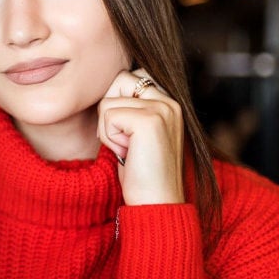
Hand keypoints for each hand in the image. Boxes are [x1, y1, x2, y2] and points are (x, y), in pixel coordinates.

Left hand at [97, 68, 185, 204]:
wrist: (157, 203)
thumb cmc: (143, 172)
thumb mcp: (138, 134)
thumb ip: (132, 107)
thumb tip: (107, 88)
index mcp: (170, 102)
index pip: (130, 76)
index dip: (117, 102)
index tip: (129, 134)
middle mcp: (170, 100)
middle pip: (118, 81)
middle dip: (110, 113)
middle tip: (127, 142)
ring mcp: (162, 108)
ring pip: (108, 101)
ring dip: (108, 130)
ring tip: (129, 149)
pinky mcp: (149, 120)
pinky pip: (107, 116)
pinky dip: (109, 138)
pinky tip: (128, 154)